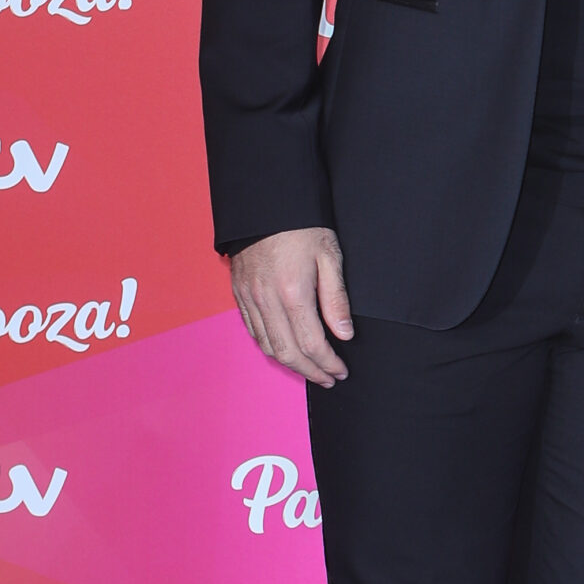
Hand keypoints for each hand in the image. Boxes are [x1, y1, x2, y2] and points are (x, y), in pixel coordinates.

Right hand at [230, 228, 353, 386]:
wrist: (264, 204)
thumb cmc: (302, 226)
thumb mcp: (329, 256)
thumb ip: (336, 299)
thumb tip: (345, 334)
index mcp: (293, 293)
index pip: (312, 344)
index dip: (328, 363)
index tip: (341, 371)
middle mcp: (267, 300)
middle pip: (287, 353)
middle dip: (310, 372)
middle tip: (329, 379)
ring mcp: (249, 298)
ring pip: (267, 346)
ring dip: (290, 364)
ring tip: (311, 370)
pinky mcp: (239, 294)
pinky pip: (253, 331)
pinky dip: (270, 347)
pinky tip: (286, 349)